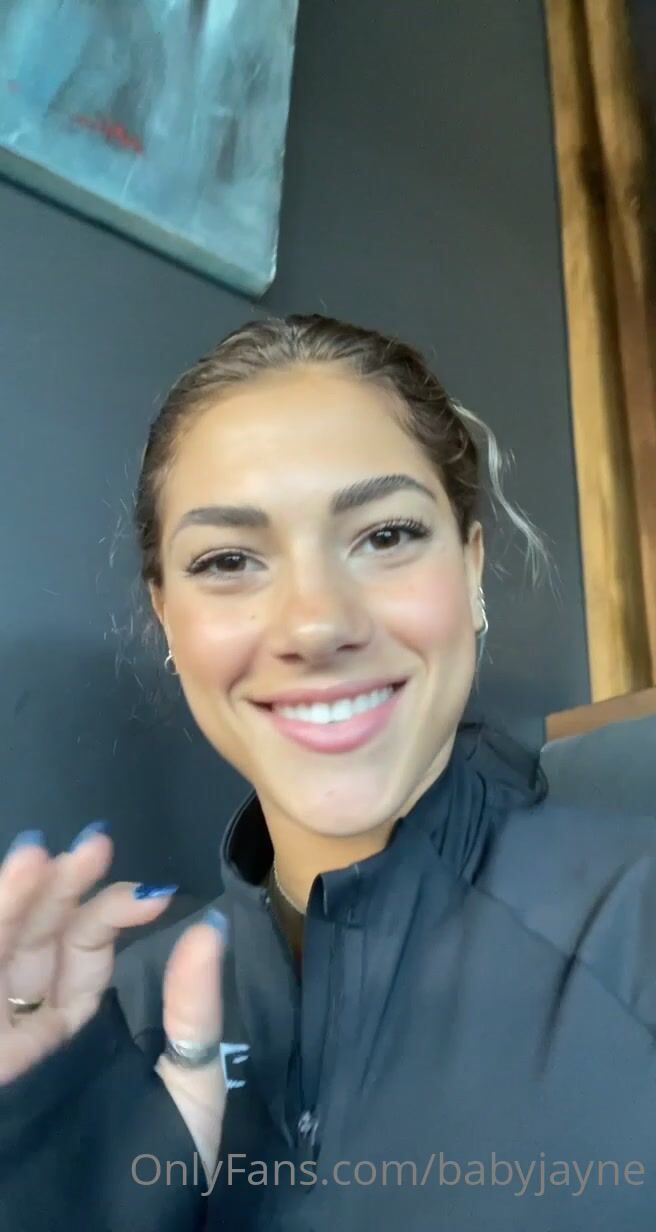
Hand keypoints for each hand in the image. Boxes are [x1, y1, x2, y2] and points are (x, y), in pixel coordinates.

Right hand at [0, 827, 226, 1176]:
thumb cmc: (149, 1175)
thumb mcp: (188, 1089)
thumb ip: (194, 1011)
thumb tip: (211, 927)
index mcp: (77, 1026)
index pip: (84, 946)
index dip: (112, 908)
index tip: (154, 892)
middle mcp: (28, 1026)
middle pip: (34, 940)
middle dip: (57, 888)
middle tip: (89, 845)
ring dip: (10, 904)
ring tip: (33, 854)